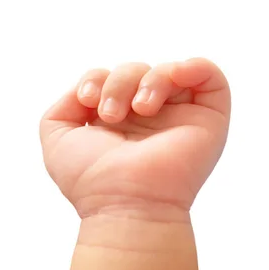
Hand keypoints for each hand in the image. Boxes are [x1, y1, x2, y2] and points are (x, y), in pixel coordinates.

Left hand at [39, 58, 230, 221]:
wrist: (125, 203)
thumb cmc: (92, 180)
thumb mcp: (58, 138)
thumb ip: (65, 105)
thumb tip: (89, 90)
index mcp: (122, 120)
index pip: (113, 78)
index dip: (98, 78)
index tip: (89, 100)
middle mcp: (153, 117)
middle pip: (139, 71)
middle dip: (120, 82)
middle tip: (112, 116)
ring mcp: (182, 116)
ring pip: (170, 70)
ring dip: (149, 80)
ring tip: (141, 109)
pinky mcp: (209, 118)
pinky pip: (210, 75)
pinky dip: (194, 66)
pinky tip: (176, 75)